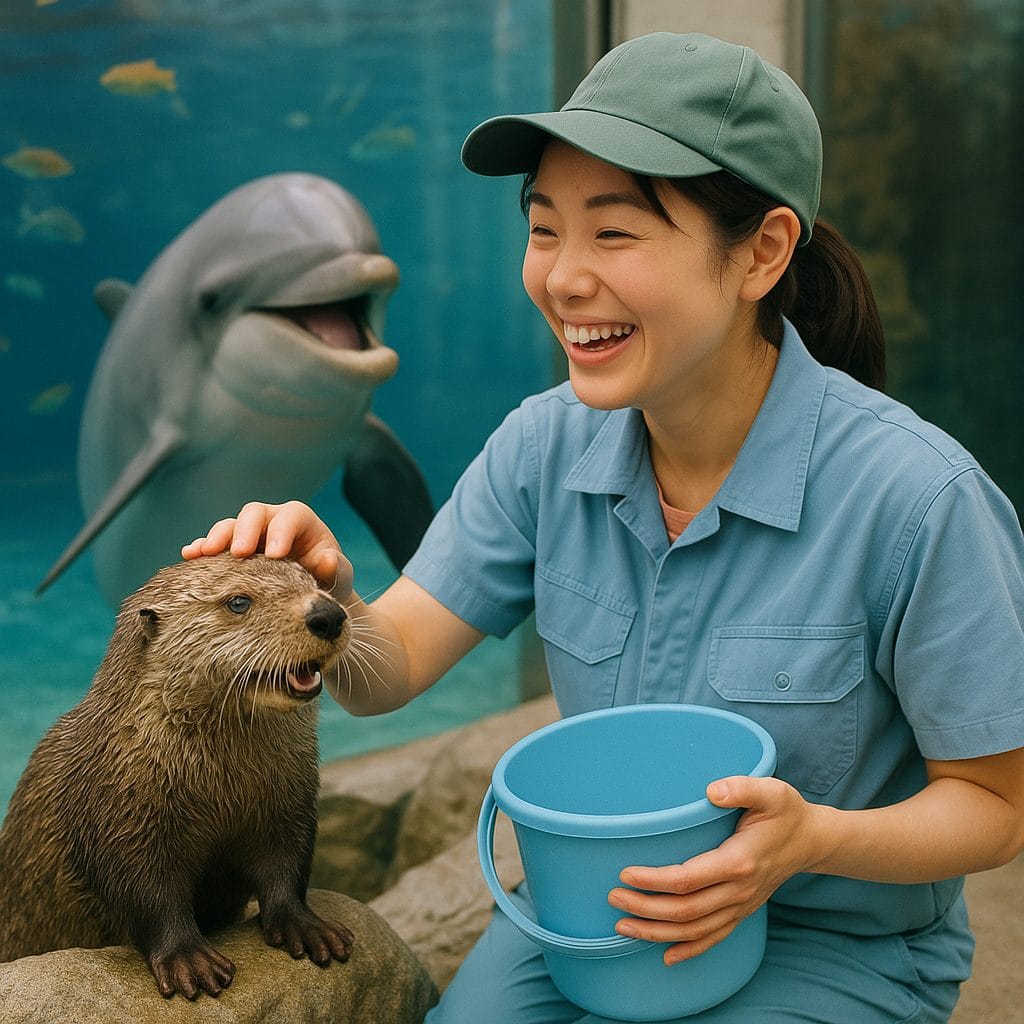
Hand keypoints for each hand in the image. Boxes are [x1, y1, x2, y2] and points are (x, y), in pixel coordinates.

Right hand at [181, 500, 351, 595]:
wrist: (310, 599)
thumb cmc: (327, 581)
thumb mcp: (338, 576)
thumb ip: (336, 569)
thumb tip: (326, 559)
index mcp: (301, 522)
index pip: (291, 516)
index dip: (281, 531)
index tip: (275, 554)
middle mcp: (272, 522)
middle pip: (254, 513)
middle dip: (244, 531)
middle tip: (239, 553)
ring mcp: (250, 535)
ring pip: (229, 526)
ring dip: (216, 538)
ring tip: (203, 553)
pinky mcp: (232, 551)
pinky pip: (214, 544)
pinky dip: (202, 548)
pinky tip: (190, 556)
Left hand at [608, 776, 821, 964]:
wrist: (812, 841)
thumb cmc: (786, 812)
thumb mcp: (771, 791)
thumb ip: (741, 788)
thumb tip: (711, 791)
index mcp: (739, 861)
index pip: (688, 879)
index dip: (654, 880)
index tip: (626, 873)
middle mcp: (739, 890)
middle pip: (685, 911)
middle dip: (645, 908)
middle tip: (613, 897)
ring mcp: (741, 905)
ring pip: (695, 931)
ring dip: (657, 933)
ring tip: (622, 926)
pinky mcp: (742, 911)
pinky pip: (714, 938)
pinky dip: (689, 950)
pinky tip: (666, 956)